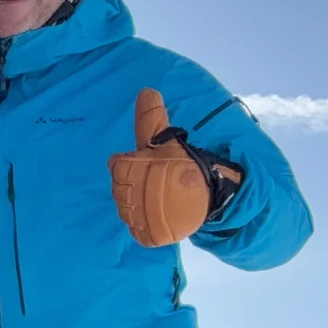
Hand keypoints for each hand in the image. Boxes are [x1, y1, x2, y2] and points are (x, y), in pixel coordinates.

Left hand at [108, 89, 243, 246]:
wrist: (212, 197)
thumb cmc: (184, 166)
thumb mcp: (167, 140)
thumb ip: (150, 118)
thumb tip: (146, 90)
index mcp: (130, 169)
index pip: (116, 165)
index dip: (132, 165)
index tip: (148, 165)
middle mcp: (130, 195)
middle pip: (118, 188)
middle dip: (135, 185)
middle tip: (156, 183)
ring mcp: (138, 218)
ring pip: (125, 210)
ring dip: (138, 204)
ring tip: (158, 199)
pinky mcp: (148, 236)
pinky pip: (136, 231)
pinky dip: (144, 225)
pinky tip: (154, 216)